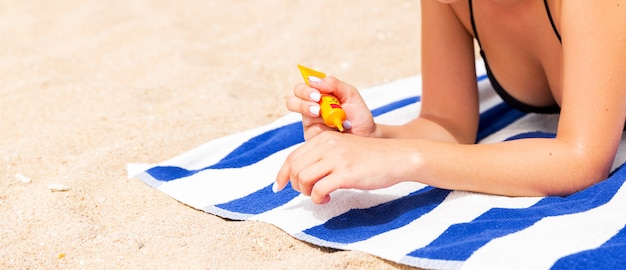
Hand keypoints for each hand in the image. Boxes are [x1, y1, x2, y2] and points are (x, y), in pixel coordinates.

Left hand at [275, 131, 405, 203]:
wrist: (397, 157)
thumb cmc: (369, 157)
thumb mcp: (342, 149)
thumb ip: (322, 156)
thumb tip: (300, 175)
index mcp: (324, 138)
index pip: (292, 157)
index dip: (282, 174)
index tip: (279, 187)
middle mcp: (327, 145)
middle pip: (295, 169)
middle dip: (296, 186)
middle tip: (309, 193)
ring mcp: (337, 159)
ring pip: (303, 179)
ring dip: (307, 193)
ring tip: (320, 195)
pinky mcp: (346, 173)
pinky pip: (319, 190)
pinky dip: (319, 198)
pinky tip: (328, 198)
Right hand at [286, 76, 375, 139]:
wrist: (367, 134)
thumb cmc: (358, 114)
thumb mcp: (350, 94)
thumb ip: (333, 84)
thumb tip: (313, 80)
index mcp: (316, 96)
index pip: (300, 89)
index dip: (304, 90)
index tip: (317, 95)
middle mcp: (310, 109)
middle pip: (292, 102)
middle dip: (302, 104)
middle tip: (317, 108)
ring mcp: (311, 125)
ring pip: (303, 119)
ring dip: (316, 118)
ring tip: (329, 119)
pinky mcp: (314, 139)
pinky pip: (312, 134)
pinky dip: (325, 131)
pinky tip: (336, 131)